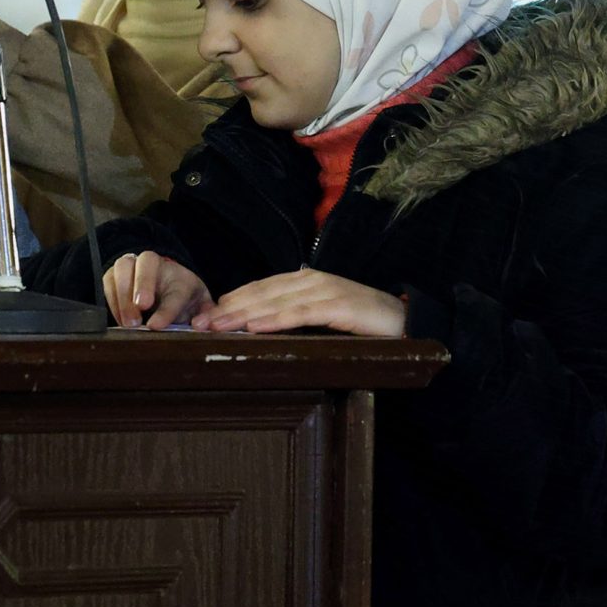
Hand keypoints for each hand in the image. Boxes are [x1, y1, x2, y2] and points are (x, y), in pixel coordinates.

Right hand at [102, 251, 212, 329]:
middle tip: (139, 312)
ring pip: (124, 267)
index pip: (175, 291)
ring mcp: (134, 266)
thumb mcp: (200, 310)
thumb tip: (201, 326)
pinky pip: (108, 280)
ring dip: (123, 294)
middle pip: (148, 263)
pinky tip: (119, 319)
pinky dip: (111, 300)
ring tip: (126, 321)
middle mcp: (157, 266)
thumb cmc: (183, 301)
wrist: (167, 287)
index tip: (156, 326)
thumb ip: (205, 317)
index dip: (166, 310)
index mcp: (182, 278)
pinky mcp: (115, 274)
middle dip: (143, 285)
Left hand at [192, 270, 406, 337]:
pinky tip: (255, 326)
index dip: (230, 300)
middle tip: (198, 323)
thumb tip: (260, 324)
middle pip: (260, 292)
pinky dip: (275, 319)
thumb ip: (296, 314)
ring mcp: (325, 290)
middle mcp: (311, 280)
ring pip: (275, 301)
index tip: (203, 314)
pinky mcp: (339, 306)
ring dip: (242, 314)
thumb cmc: (363, 322)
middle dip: (227, 308)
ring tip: (217, 326)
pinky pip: (301, 314)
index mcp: (305, 279)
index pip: (259, 288)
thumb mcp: (323, 315)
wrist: (408, 321)